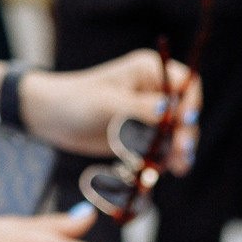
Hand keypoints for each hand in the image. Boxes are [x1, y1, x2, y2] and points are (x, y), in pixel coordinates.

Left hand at [18, 50, 200, 165]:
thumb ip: (140, 108)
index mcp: (149, 71)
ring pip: (175, 133)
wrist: (52, 118)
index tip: (185, 123)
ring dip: (176, 151)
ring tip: (177, 168)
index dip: (190, 104)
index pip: (184, 85)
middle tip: (181, 154)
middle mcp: (153, 90)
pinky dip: (163, 159)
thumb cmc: (76, 100)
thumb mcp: (108, 104)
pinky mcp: (140, 132)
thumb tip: (171, 109)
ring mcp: (148, 113)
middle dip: (184, 134)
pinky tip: (161, 171)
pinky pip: (160, 147)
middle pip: (184, 113)